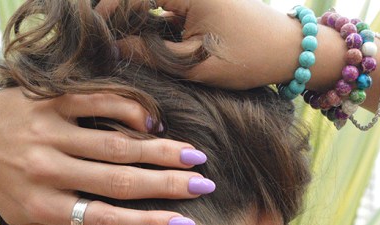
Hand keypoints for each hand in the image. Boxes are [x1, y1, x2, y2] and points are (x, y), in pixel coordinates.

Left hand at [0, 88, 210, 224]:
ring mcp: (48, 132)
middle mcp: (46, 170)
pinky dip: (128, 111)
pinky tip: (153, 123)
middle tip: (205, 186)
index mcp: (41, 207)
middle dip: (167, 185)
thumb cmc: (4, 189)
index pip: (105, 220)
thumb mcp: (28, 223)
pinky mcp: (48, 100)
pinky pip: (97, 102)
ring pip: (115, 143)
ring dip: (160, 150)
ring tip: (195, 156)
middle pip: (118, 181)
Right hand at [97, 0, 343, 90]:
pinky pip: (164, 8)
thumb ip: (148, 55)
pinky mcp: (198, 0)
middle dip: (119, 18)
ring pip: (150, 3)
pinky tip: (140, 46)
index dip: (107, 13)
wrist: (287, 51)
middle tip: (102, 47)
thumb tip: (112, 52)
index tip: (92, 37)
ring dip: (133, 23)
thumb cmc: (246, 57)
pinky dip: (151, 25)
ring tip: (118, 49)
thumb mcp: (192, 63)